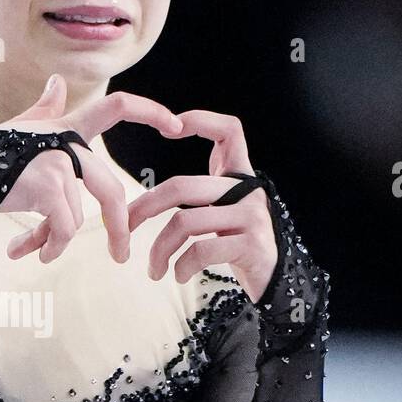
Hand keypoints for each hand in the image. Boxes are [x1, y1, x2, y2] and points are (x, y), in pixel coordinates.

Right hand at [0, 75, 184, 264]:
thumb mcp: (22, 128)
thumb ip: (46, 110)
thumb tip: (58, 83)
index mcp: (66, 126)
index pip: (119, 106)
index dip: (152, 112)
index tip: (177, 127)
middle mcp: (67, 141)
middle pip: (110, 189)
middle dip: (119, 227)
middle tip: (121, 254)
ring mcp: (57, 161)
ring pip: (78, 217)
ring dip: (57, 242)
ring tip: (42, 254)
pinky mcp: (46, 184)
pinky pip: (62, 227)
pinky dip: (50, 246)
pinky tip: (31, 254)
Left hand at [126, 110, 277, 303]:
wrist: (276, 281)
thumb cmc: (239, 247)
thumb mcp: (224, 214)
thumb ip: (203, 196)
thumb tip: (152, 197)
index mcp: (240, 178)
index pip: (230, 131)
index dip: (202, 120)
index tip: (170, 129)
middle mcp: (249, 191)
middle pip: (183, 186)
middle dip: (144, 207)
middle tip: (125, 228)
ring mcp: (252, 217)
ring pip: (185, 222)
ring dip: (160, 250)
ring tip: (154, 270)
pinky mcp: (251, 246)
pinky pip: (201, 251)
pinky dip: (181, 267)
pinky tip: (178, 276)